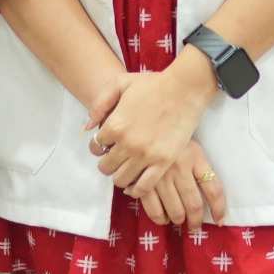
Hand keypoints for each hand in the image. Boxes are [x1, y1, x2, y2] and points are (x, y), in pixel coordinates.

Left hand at [91, 56, 218, 196]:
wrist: (184, 88)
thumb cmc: (153, 84)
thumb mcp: (121, 83)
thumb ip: (100, 104)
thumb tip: (88, 128)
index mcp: (115, 125)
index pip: (95, 146)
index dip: (98, 146)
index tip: (107, 144)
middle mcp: (127, 143)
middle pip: (105, 167)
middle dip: (107, 162)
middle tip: (116, 157)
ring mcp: (145, 155)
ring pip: (121, 180)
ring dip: (120, 176)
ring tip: (126, 168)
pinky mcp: (163, 162)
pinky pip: (144, 187)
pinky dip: (136, 190)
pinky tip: (135, 183)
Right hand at [137, 140, 229, 228]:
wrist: (144, 120)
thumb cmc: (169, 133)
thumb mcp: (190, 142)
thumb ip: (199, 164)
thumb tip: (208, 193)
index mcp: (195, 156)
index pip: (214, 189)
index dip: (219, 208)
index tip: (220, 220)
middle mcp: (180, 168)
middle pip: (194, 204)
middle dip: (196, 220)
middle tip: (195, 225)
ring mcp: (161, 176)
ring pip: (175, 210)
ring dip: (178, 219)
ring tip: (179, 220)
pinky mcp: (143, 182)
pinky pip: (154, 209)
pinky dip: (160, 217)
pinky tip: (162, 217)